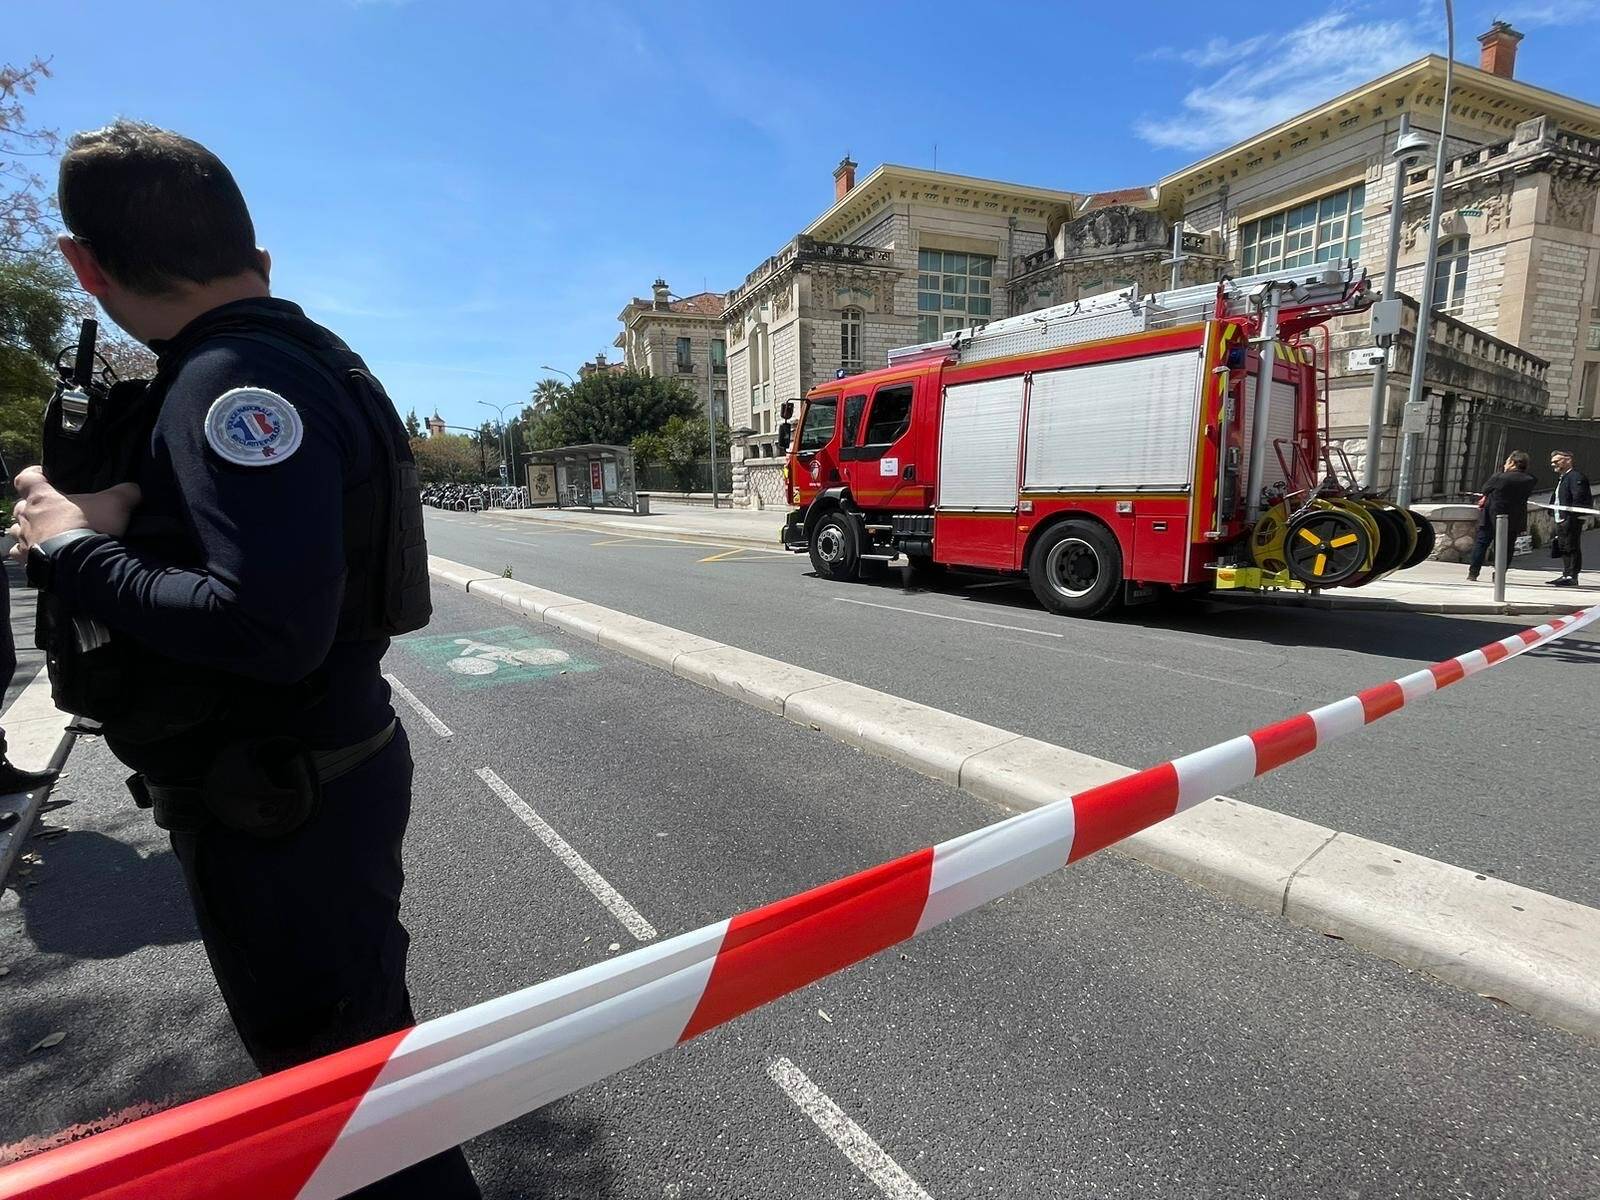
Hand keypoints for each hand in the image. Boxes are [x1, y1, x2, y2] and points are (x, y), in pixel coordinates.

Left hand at [7, 467, 141, 561]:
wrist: (82, 563)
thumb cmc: (92, 527)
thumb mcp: (116, 503)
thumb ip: (125, 492)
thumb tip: (134, 489)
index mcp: (43, 498)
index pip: (26, 478)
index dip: (33, 475)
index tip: (43, 476)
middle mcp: (28, 517)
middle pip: (20, 506)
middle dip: (31, 508)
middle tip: (50, 512)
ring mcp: (25, 540)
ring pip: (16, 531)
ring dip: (27, 531)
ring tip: (44, 535)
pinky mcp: (28, 560)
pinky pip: (19, 555)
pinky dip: (27, 554)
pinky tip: (40, 555)